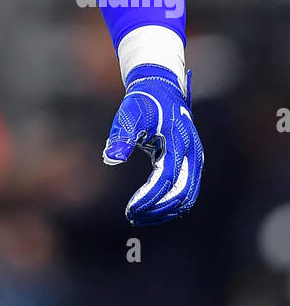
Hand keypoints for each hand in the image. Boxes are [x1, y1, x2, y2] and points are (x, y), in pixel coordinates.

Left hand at [103, 65, 202, 224]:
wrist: (161, 88)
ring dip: (164, 211)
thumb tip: (110, 158)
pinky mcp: (192, 164)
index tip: (130, 209)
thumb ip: (121, 135)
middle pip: (181, 194)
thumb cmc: (143, 102)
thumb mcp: (130, 113)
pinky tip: (149, 208)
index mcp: (179, 141)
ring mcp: (196, 160)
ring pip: (186, 197)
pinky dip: (169, 204)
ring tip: (138, 216)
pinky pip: (186, 191)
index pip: (166, 179)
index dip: (149, 197)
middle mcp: (193, 154)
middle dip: (156, 209)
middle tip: (132, 217)